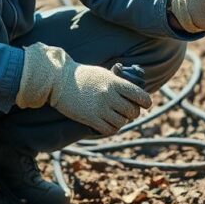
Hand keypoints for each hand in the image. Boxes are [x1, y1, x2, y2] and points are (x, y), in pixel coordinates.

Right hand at [15, 43, 151, 135]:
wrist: (58, 80)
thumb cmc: (82, 75)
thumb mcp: (103, 73)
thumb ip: (118, 81)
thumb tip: (133, 90)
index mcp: (115, 82)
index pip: (140, 95)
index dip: (146, 102)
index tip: (146, 104)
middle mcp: (110, 95)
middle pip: (133, 111)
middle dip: (132, 112)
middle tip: (127, 111)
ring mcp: (100, 108)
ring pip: (122, 122)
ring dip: (121, 121)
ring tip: (115, 116)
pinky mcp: (90, 119)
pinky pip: (109, 130)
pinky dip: (112, 128)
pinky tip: (108, 124)